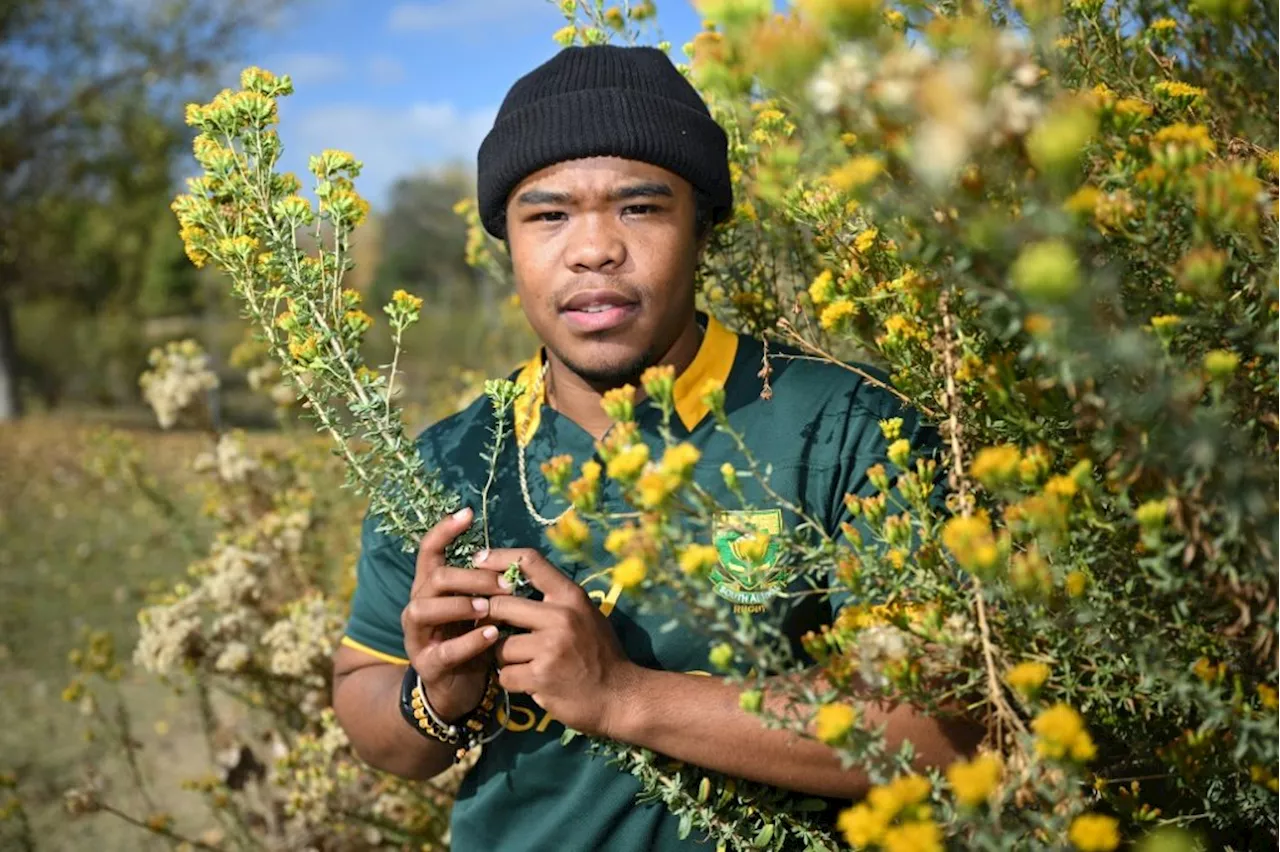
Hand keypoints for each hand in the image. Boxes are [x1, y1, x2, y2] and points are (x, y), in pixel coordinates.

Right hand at [401, 507, 510, 720]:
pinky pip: (443, 651)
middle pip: (434, 578)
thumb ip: (488, 586)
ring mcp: (417, 636)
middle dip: (471, 577)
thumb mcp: (479, 608)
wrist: (458, 689)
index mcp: (431, 588)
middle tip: (506, 583)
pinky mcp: (426, 664)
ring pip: (424, 609)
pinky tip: (491, 636)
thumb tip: (515, 558)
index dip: (445, 530)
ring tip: (488, 607)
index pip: (429, 551)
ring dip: (459, 604)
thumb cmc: (472, 639)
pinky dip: (468, 641)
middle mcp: (418, 606)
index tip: (468, 513)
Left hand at [481, 548, 641, 737]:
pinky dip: (512, 681)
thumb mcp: (586, 614)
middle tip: (493, 630)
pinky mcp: (541, 676)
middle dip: (490, 619)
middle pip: (500, 604)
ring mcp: (550, 647)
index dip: (499, 557)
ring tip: (525, 664)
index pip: (530, 561)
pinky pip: (505, 675)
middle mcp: (561, 616)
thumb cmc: (600, 654)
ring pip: (499, 646)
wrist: (621, 696)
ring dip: (505, 658)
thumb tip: (511, 582)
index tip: (479, 560)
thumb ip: (555, 599)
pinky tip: (530, 682)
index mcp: (571, 597)